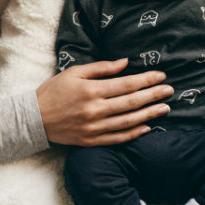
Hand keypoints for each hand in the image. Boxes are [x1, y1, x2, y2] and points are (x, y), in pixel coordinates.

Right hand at [36, 59, 172, 146]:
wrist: (34, 119)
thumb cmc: (53, 92)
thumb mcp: (74, 73)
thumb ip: (101, 68)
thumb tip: (126, 63)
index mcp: (90, 91)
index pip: (126, 84)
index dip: (146, 80)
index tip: (161, 76)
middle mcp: (94, 110)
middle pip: (131, 103)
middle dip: (153, 96)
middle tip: (170, 91)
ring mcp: (93, 128)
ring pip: (128, 121)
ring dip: (149, 115)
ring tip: (165, 108)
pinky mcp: (90, 141)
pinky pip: (117, 138)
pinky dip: (133, 133)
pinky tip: (147, 127)